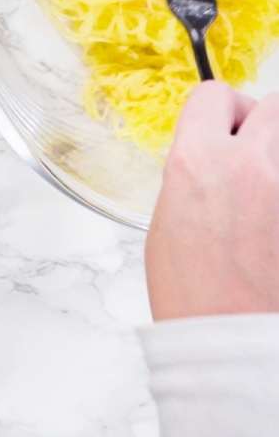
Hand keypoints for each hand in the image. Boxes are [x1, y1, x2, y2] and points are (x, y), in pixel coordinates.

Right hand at [146, 81, 278, 320]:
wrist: (235, 341)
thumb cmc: (196, 296)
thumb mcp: (167, 222)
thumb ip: (196, 175)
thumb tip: (217, 159)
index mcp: (198, 163)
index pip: (215, 95)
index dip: (221, 110)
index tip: (225, 127)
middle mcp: (251, 165)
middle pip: (275, 105)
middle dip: (264, 123)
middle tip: (257, 154)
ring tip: (269, 190)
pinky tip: (274, 223)